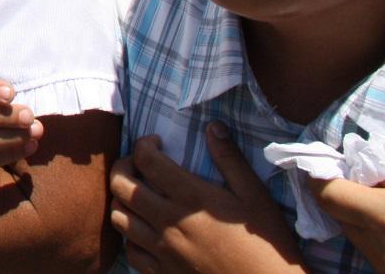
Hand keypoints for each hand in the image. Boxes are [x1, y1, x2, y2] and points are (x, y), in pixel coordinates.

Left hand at [110, 127, 308, 272]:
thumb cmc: (266, 242)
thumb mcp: (256, 196)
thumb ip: (231, 159)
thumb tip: (213, 126)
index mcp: (191, 199)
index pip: (146, 160)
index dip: (143, 144)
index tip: (155, 143)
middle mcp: (169, 223)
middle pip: (121, 186)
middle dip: (122, 167)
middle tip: (136, 164)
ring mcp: (163, 250)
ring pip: (118, 217)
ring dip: (122, 200)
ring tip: (138, 194)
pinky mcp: (162, 273)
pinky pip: (129, 251)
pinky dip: (130, 236)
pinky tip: (145, 229)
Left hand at [309, 153, 384, 271]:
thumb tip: (356, 163)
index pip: (328, 195)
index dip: (322, 176)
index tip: (329, 164)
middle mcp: (381, 248)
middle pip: (338, 213)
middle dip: (347, 194)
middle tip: (371, 181)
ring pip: (353, 232)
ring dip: (361, 214)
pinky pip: (371, 248)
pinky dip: (376, 233)